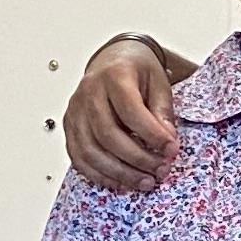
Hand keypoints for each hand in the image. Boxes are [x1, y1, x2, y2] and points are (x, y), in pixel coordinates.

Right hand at [62, 38, 185, 193]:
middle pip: (108, 135)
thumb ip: (162, 113)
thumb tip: (166, 145)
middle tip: (160, 171)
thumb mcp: (159, 82)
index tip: (171, 150)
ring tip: (145, 181)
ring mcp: (75, 111)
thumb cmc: (137, 71)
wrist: (113, 59)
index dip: (152, 135)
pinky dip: (100, 175)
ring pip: (91, 151)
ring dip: (120, 173)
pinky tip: (121, 181)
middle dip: (137, 159)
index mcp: (114, 75)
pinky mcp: (69, 127)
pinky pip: (79, 158)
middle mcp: (89, 92)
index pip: (130, 111)